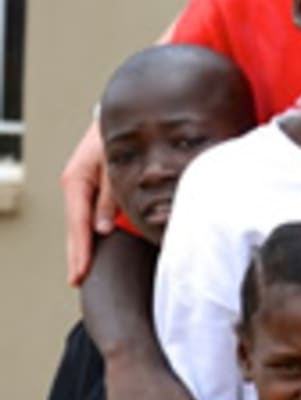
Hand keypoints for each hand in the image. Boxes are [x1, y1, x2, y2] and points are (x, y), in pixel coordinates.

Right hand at [61, 120, 115, 286]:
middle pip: (76, 228)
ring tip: (85, 272)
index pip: (78, 223)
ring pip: (83, 223)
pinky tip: (97, 248)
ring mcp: (85, 189)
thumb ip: (109, 195)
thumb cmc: (119, 137)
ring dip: (85, 246)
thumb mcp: (114, 164)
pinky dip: (94, 232)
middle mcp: (77, 187)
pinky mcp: (96, 188)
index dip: (81, 250)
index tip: (80, 272)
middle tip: (78, 281)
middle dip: (77, 255)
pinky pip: (93, 215)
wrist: (125, 119)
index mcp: (76, 180)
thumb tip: (101, 229)